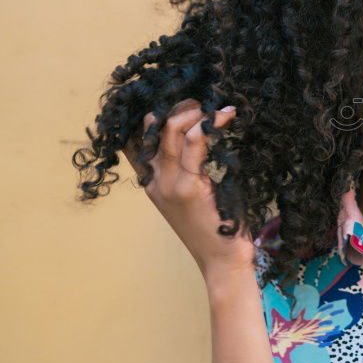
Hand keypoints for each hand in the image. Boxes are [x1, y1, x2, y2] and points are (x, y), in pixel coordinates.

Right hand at [121, 98, 253, 280]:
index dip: (150, 117)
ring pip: (171, 130)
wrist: (222, 261)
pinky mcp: (190, 186)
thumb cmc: (217, 230)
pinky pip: (195, 141)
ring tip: (215, 107)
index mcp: (154, 185)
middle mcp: (156, 182)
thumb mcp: (198, 198)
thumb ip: (191, 174)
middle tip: (200, 101)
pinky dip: (210, 123)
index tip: (176, 102)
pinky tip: (225, 115)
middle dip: (177, 107)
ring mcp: (170, 184)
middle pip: (154, 130)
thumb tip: (200, 142)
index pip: (137, 142)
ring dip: (193, 111)